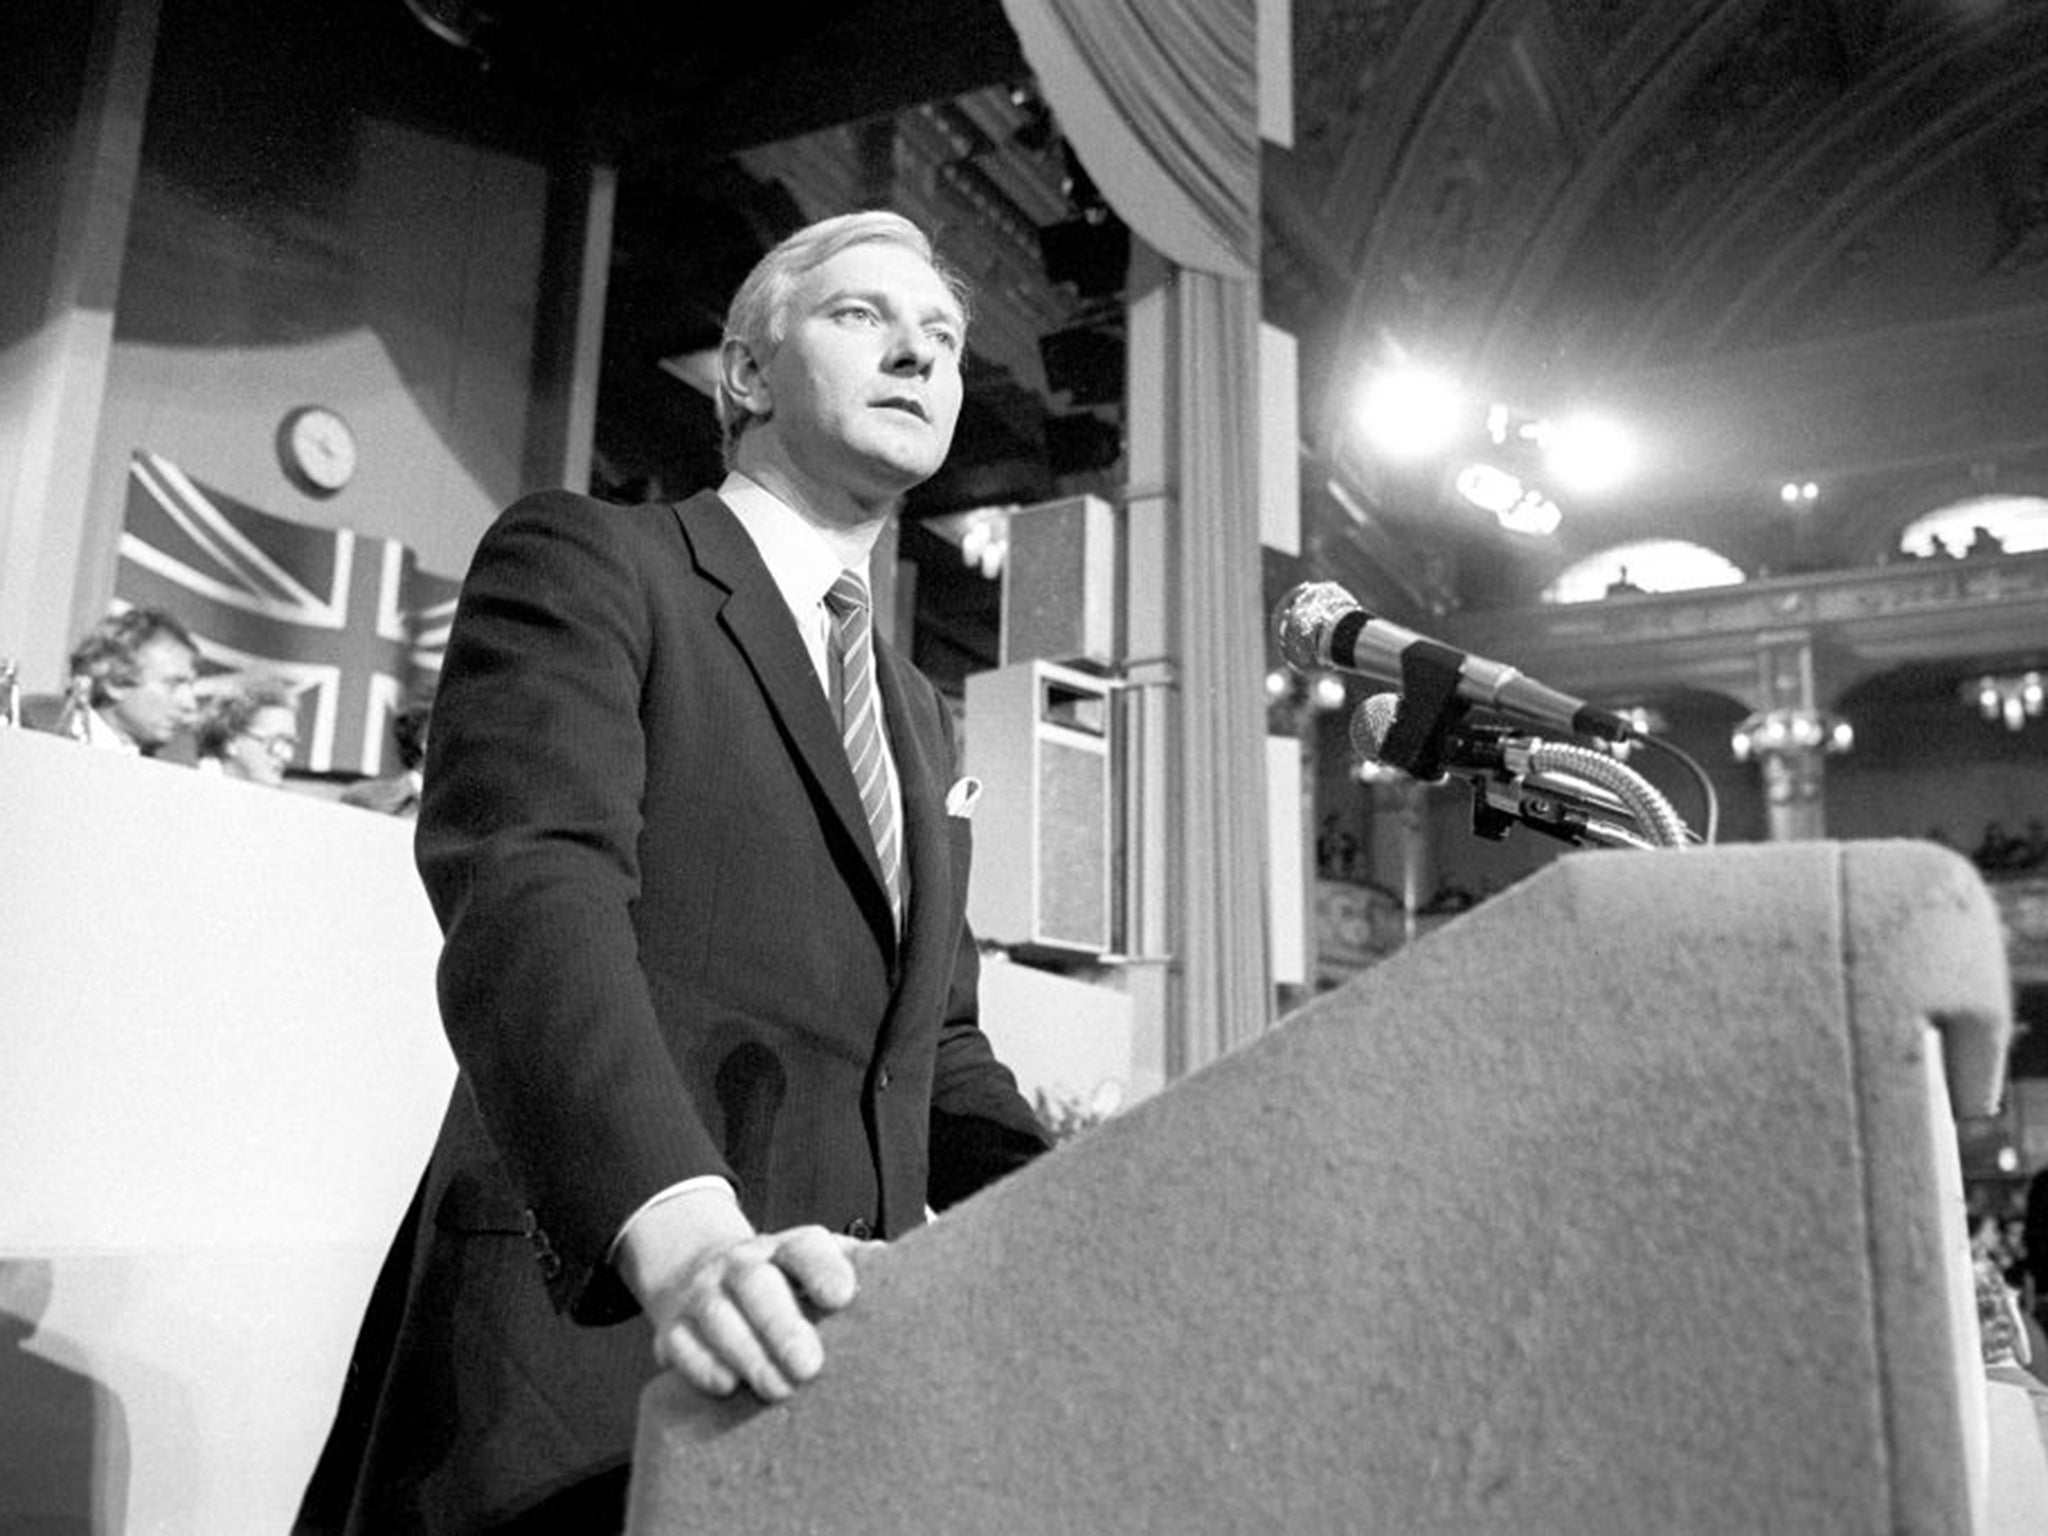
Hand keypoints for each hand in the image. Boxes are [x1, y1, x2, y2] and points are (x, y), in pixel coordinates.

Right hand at [617, 1192, 877, 1401]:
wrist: (701, 1272)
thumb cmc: (780, 1282)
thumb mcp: (818, 1266)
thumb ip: (855, 1269)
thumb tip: (896, 1266)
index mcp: (786, 1248)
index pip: (805, 1248)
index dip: (823, 1269)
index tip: (842, 1297)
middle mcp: (742, 1265)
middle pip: (757, 1284)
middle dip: (781, 1325)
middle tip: (809, 1366)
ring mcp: (704, 1294)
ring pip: (719, 1317)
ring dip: (748, 1354)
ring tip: (777, 1389)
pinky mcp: (673, 1328)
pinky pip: (681, 1344)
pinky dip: (701, 1365)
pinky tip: (727, 1386)